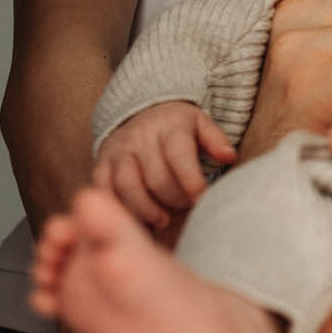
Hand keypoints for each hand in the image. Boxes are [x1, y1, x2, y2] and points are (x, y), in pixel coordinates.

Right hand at [93, 101, 235, 228]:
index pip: (180, 158)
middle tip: (186, 207)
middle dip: (174, 200)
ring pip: (127, 187)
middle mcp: (140, 137)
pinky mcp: (101, 164)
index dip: (193, 184)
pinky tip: (137, 219)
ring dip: (146, 210)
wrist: (140, 112)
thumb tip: (230, 157)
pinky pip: (104, 191)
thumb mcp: (200, 123)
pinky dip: (119, 209)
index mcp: (169, 126)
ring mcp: (118, 151)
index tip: (202, 202)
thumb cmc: (177, 126)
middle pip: (156, 178)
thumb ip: (216, 140)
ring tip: (163, 220)